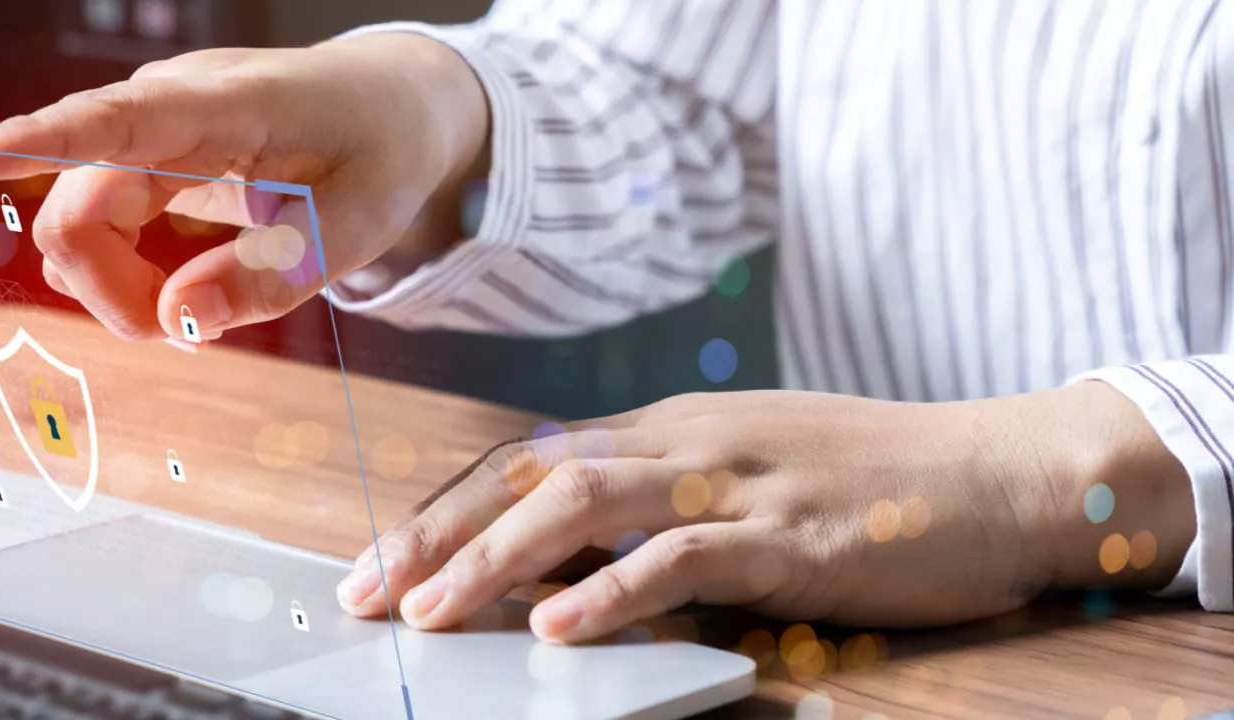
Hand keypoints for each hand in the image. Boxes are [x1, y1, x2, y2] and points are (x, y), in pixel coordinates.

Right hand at [0, 34, 487, 340]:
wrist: (391, 103)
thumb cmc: (379, 153)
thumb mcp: (354, 229)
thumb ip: (268, 276)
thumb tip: (174, 322)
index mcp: (224, 105)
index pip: (113, 122)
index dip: (36, 142)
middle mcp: (166, 106)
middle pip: (78, 210)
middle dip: (110, 291)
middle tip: (189, 332)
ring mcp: (147, 128)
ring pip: (76, 223)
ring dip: (116, 286)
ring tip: (197, 308)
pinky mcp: (143, 154)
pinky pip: (97, 220)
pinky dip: (124, 269)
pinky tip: (170, 287)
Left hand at [336, 384, 1195, 642]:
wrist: (1005, 470)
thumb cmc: (871, 481)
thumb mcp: (747, 474)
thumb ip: (661, 504)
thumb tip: (568, 562)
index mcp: (668, 428)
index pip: (525, 459)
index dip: (442, 509)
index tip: (378, 560)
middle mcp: (685, 439)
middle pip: (529, 475)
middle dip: (435, 534)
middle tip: (365, 592)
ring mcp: (737, 480)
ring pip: (584, 504)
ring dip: (494, 561)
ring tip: (430, 613)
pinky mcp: (792, 532)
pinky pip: (685, 556)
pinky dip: (615, 591)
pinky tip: (563, 628)